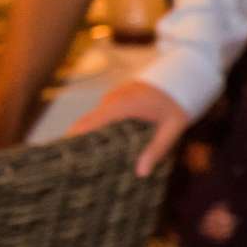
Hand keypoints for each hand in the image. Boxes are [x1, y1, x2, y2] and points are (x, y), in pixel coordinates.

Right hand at [66, 79, 189, 175]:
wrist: (185, 74)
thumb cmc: (179, 101)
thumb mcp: (173, 127)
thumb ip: (157, 149)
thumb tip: (141, 172)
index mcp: (120, 106)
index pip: (86, 125)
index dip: (71, 141)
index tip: (61, 159)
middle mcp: (111, 101)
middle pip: (84, 124)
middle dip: (75, 143)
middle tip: (69, 167)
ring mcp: (113, 97)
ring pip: (93, 120)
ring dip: (88, 137)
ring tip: (84, 162)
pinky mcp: (117, 98)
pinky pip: (102, 115)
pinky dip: (99, 129)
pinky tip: (103, 147)